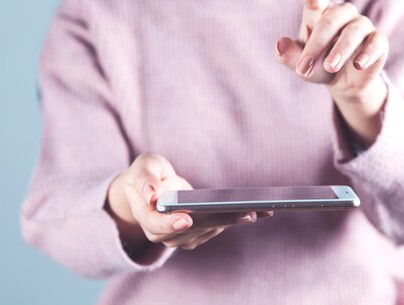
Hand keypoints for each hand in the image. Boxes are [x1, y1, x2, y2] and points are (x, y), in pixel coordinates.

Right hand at [106, 153, 272, 251]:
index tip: (186, 219)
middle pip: (192, 230)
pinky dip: (235, 219)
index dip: (171, 224)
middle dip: (220, 221)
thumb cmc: (146, 173)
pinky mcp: (197, 234)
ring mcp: (180, 237)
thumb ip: (145, 179)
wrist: (151, 187)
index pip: (157, 225)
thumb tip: (152, 195)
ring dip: (234, 220)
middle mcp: (162, 233)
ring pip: (209, 230)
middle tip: (246, 213)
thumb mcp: (142, 166)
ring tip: (260, 210)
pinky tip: (257, 211)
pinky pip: (217, 228)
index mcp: (146, 216)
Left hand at [275, 0, 388, 102]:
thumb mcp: (300, 65)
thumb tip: (280, 45)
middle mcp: (342, 13)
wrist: (345, 82)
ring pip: (353, 31)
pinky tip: (358, 65)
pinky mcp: (379, 40)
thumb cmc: (318, 65)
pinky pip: (376, 42)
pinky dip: (367, 53)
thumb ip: (288, 55)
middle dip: (317, 45)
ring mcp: (362, 25)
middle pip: (330, 20)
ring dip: (340, 51)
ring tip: (329, 68)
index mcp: (319, 11)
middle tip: (303, 69)